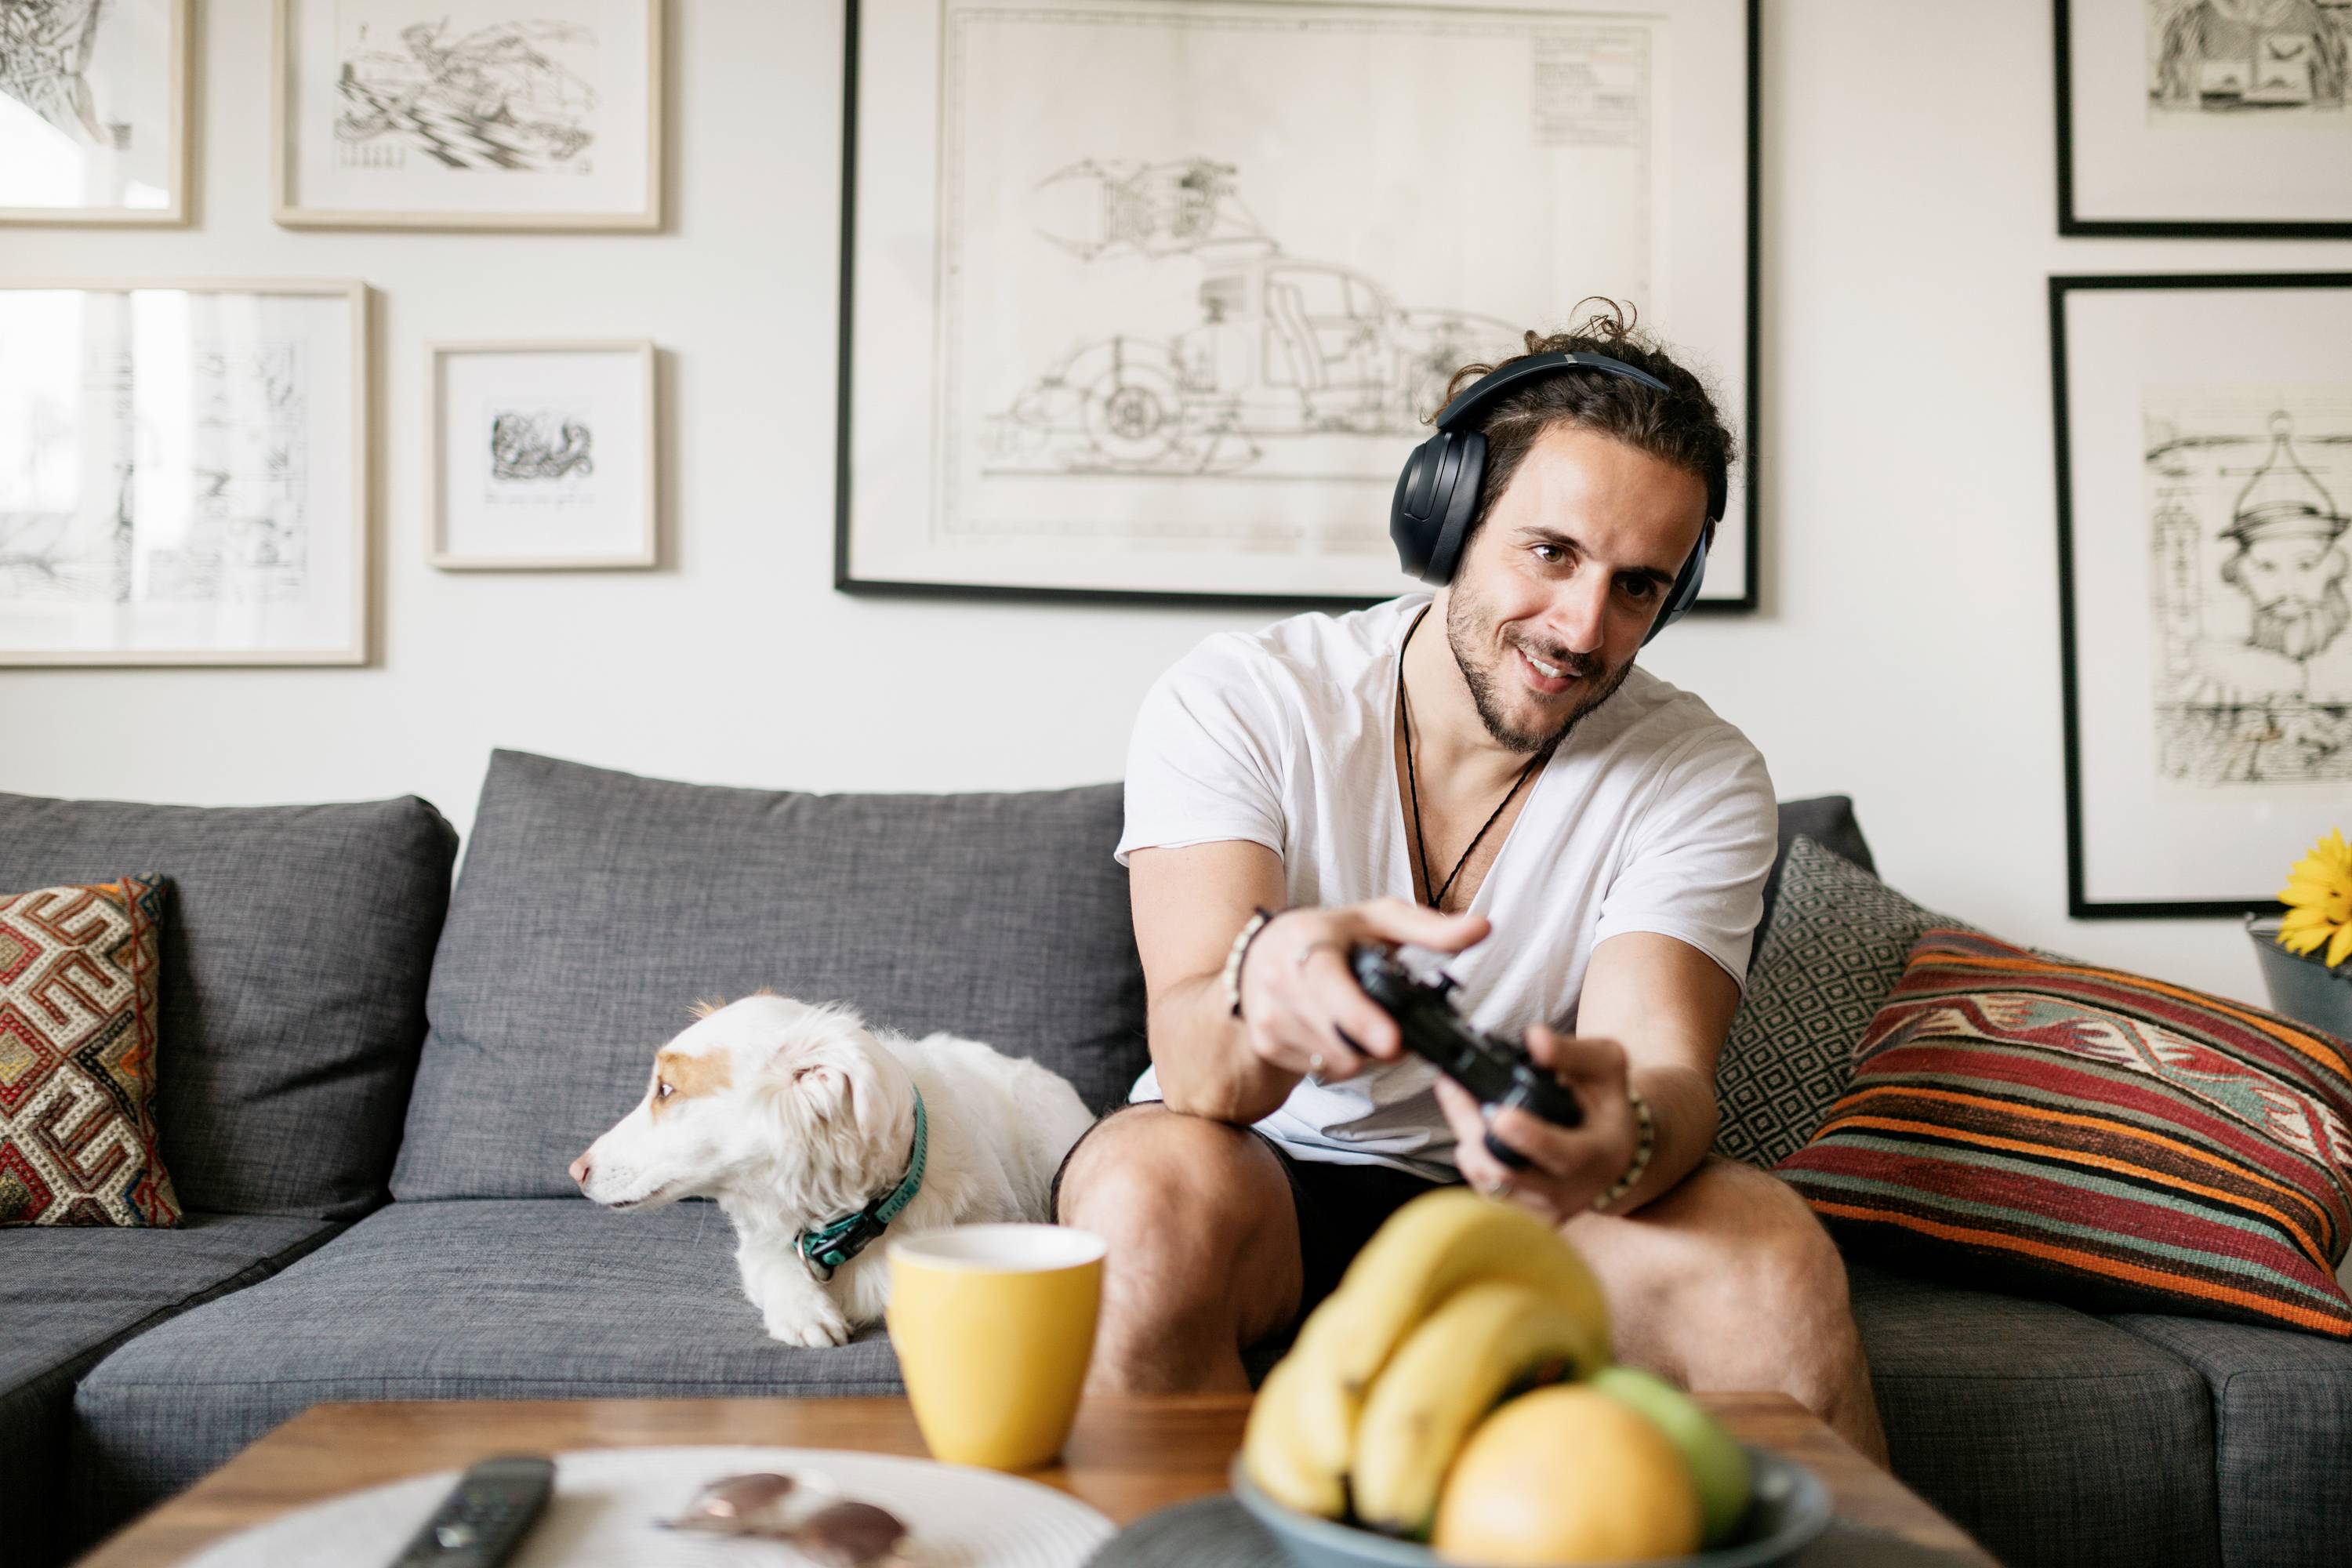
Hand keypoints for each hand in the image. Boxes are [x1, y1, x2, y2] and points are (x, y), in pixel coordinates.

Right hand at [1235, 897, 1488, 1084]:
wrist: (1257, 956)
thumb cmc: (1326, 936)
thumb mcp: (1377, 921)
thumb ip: (1430, 928)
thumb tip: (1482, 928)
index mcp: (1308, 943)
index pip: (1330, 985)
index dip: (1361, 1017)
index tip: (1391, 1042)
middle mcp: (1279, 981)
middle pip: (1340, 1040)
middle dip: (1379, 1043)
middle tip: (1395, 1029)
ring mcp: (1268, 1016)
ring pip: (1336, 1062)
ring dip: (1362, 1054)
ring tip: (1362, 1024)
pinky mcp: (1265, 1044)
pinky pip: (1321, 1070)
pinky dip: (1339, 1059)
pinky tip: (1337, 1033)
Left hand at [1433, 1024, 1639, 1223]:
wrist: (1614, 1153)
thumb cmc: (1606, 1104)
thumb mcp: (1607, 1067)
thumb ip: (1572, 1052)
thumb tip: (1535, 1038)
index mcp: (1598, 1154)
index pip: (1561, 1155)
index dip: (1528, 1137)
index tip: (1499, 1114)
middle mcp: (1570, 1191)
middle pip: (1506, 1172)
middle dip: (1471, 1128)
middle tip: (1450, 1086)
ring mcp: (1544, 1209)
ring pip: (1487, 1182)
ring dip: (1464, 1137)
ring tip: (1456, 1097)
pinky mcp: (1523, 1217)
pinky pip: (1483, 1190)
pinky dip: (1470, 1156)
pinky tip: (1470, 1127)